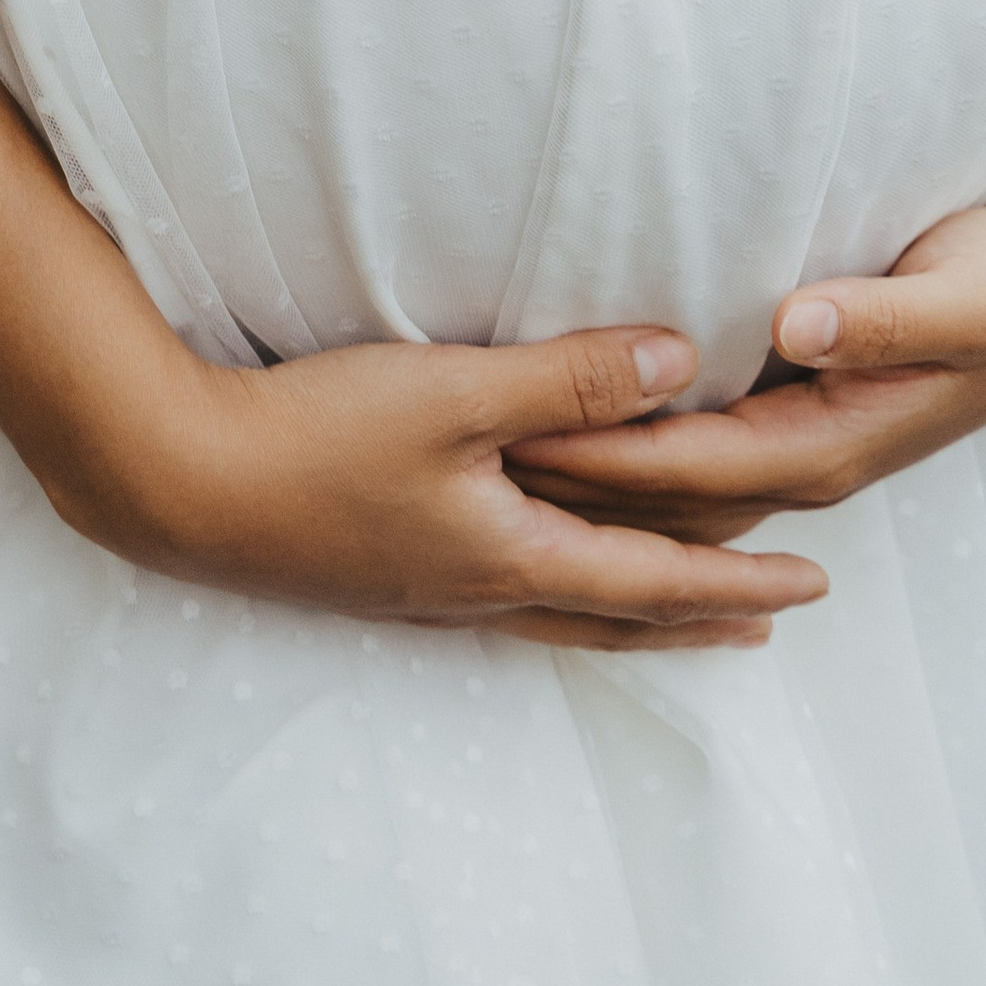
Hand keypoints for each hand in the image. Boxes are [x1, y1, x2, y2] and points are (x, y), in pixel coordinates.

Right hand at [33, 322, 829, 648]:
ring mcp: (424, 595)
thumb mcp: (453, 392)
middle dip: (700, 616)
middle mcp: (477, 592)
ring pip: (559, 619)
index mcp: (509, 556)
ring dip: (633, 619)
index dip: (734, 580)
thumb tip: (682, 361)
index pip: (651, 579)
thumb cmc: (314, 435)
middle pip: (615, 618)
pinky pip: (504, 605)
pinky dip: (558, 602)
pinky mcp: (379, 578)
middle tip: (772, 622)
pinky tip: (535, 584)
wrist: (176, 484)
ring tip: (682, 623)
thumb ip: (567, 378)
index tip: (809, 587)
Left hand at [504, 188, 985, 548]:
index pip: (688, 463)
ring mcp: (798, 450)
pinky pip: (692, 465)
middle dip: (570, 484)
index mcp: (829, 442)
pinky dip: (629, 465)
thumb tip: (799, 324)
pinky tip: (568, 438)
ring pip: (671, 493)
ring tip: (490, 462)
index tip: (520, 437)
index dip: (604, 454)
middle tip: (466, 460)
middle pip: (663, 497)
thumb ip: (881, 313)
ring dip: (590, 484)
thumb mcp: (956, 297)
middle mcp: (804, 461)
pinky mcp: (793, 423)